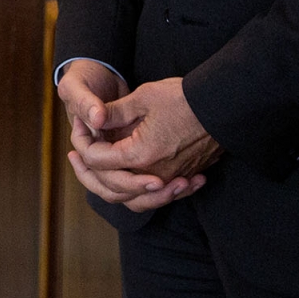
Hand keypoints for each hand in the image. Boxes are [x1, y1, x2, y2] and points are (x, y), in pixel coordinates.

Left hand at [67, 75, 219, 212]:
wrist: (222, 106)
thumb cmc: (182, 98)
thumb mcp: (142, 98)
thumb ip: (113, 113)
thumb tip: (91, 119)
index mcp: (139, 153)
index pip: (99, 160)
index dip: (84, 143)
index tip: (78, 128)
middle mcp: (155, 173)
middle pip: (112, 187)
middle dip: (89, 171)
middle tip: (76, 156)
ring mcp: (171, 178)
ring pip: (135, 199)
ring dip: (113, 187)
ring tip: (97, 171)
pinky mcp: (182, 176)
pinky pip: (157, 195)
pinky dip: (140, 191)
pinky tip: (129, 178)